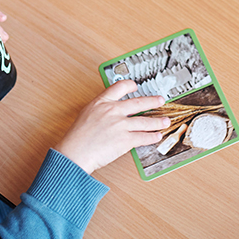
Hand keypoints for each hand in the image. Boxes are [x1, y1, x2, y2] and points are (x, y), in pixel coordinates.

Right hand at [55, 80, 170, 174]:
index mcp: (101, 103)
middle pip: (138, 103)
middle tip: (160, 100)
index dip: (129, 85)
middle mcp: (113, 111)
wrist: (74, 153)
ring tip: (165, 121)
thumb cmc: (76, 138)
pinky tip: (156, 136)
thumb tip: (110, 111)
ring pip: (145, 121)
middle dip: (152, 102)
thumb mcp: (86, 115)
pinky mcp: (125, 140)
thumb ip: (100, 110)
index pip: (119, 87)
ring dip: (157, 122)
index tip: (135, 86)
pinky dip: (151, 137)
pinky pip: (142, 137)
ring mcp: (120, 125)